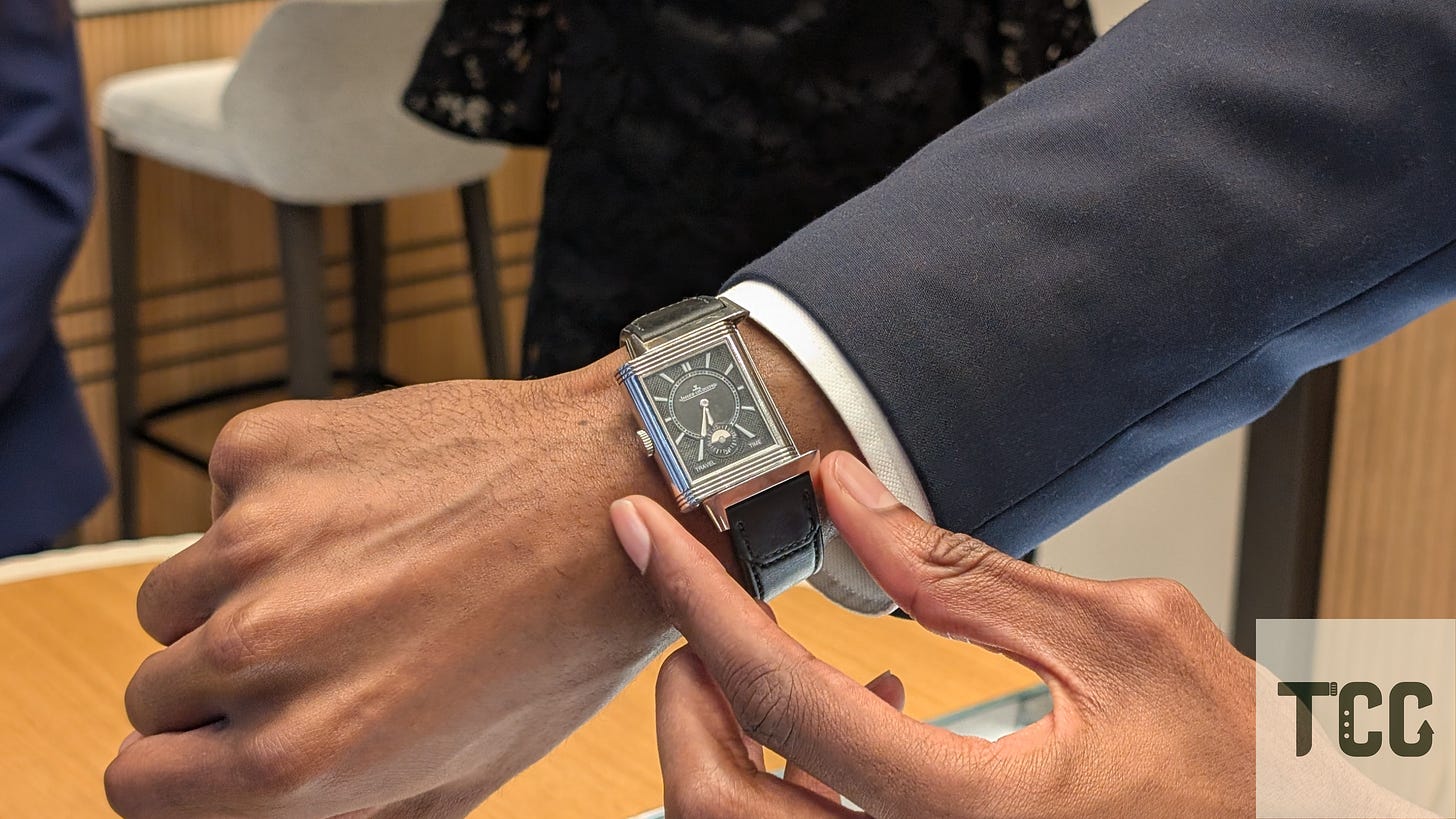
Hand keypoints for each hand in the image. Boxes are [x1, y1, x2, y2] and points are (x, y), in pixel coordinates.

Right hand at [104, 326, 860, 817]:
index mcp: (299, 756)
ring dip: (241, 590)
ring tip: (355, 573)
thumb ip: (349, 810)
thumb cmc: (564, 631)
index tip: (217, 739)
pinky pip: (224, 499)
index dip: (184, 764)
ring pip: (178, 592)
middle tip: (325, 646)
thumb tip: (266, 809)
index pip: (136, 785)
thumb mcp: (465, 770)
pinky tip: (370, 506)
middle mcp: (257, 650)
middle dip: (224, 680)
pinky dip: (275, 505)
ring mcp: (252, 539)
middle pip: (154, 688)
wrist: (616, 483)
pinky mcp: (265, 451)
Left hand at [611, 451, 1256, 817]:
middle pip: (718, 811)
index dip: (698, 603)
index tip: (644, 532)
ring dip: (730, 748)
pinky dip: (791, 787)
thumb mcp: (1120, 641)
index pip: (781, 699)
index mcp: (967, 812)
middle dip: (682, 700)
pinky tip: (864, 716)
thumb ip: (961, 572)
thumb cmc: (1243, 779)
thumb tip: (846, 491)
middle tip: (694, 617)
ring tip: (781, 663)